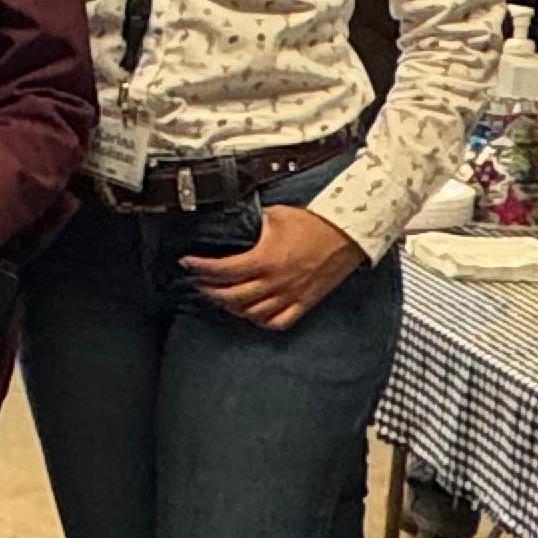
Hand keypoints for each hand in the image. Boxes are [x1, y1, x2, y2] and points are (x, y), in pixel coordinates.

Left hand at [180, 204, 363, 329]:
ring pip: (251, 313)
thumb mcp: (275, 215)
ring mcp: (289, 295)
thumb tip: (234, 224)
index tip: (188, 264)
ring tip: (221, 297)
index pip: (222, 270)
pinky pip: (278, 321)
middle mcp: (274, 282)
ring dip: (230, 307)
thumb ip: (252, 224)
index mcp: (265, 260)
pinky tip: (251, 313)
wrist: (348, 233)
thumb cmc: (316, 223)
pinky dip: (260, 320)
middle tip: (199, 283)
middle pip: (230, 296)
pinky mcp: (304, 302)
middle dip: (209, 290)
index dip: (200, 268)